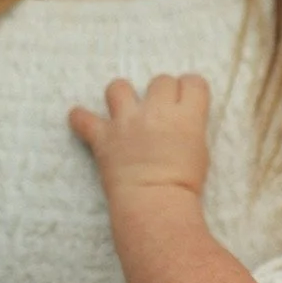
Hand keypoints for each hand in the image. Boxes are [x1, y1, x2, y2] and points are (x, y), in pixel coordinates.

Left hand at [69, 75, 210, 206]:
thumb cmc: (184, 185)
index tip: (187, 101)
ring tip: (124, 111)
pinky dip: (80, 119)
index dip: (190, 89)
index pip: (193, 82)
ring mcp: (127, 121)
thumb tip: (180, 127)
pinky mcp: (103, 136)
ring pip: (119, 87)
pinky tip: (80, 119)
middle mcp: (156, 110)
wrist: (155, 201)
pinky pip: (83, 119)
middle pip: (160, 81)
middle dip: (162, 93)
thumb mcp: (200, 152)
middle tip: (160, 113)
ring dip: (122, 96)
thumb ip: (190, 130)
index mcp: (186, 115)